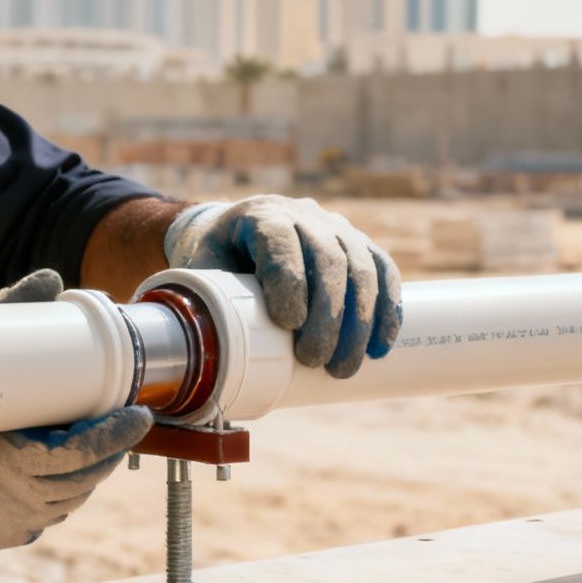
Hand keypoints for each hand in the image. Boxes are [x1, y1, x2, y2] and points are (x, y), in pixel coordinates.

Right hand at [0, 270, 154, 550]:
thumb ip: (8, 315)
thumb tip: (49, 280)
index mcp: (8, 465)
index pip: (78, 456)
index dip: (113, 436)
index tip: (137, 414)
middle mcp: (16, 501)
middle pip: (85, 475)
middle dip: (109, 446)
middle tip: (125, 417)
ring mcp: (17, 524)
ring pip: (74, 494)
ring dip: (90, 467)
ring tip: (96, 434)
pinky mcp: (14, 535)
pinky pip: (55, 511)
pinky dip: (66, 488)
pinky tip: (68, 465)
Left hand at [164, 196, 401, 377]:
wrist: (233, 234)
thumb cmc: (214, 260)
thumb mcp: (197, 271)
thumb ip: (198, 302)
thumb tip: (194, 356)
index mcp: (260, 216)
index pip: (281, 244)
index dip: (290, 283)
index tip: (289, 325)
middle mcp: (304, 215)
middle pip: (329, 259)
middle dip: (328, 315)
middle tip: (317, 361)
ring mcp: (336, 227)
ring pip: (362, 267)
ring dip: (361, 322)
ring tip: (345, 367)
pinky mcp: (358, 245)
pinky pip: (383, 272)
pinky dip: (387, 309)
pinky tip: (380, 346)